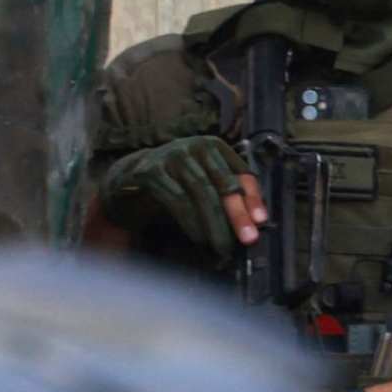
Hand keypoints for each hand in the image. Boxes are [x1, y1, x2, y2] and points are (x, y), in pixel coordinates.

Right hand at [102, 135, 262, 255]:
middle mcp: (193, 146)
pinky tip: (199, 238)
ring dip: (215, 223)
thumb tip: (255, 221)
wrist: (129, 178)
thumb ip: (227, 196)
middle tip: (247, 239)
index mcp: (214, 147)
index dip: (253, 198)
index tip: (262, 221)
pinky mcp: (150, 171)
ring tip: (222, 246)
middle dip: (237, 215)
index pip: (241, 173)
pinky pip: (178, 199)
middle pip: (222, 183)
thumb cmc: (176, 183)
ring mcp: (170, 156)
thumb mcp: (205, 183)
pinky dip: (191, 222)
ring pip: (201, 192)